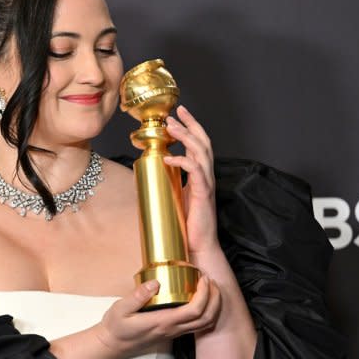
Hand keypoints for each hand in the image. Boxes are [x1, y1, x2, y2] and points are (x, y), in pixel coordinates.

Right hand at [94, 277, 221, 358]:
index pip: (194, 311)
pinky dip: (206, 312)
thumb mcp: (120, 309)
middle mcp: (172, 329)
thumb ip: (137, 296)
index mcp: (162, 322)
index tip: (202, 278)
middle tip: (210, 280)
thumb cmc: (116, 327)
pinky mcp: (172, 333)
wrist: (112, 346)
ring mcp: (174, 333)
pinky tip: (198, 299)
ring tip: (209, 287)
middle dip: (215, 299)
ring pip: (205, 324)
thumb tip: (155, 283)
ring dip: (213, 306)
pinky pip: (197, 325)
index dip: (204, 294)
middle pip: (206, 319)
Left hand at [163, 105, 218, 254]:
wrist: (198, 246)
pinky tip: (169, 157)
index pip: (199, 144)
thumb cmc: (187, 224)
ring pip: (200, 151)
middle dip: (190, 124)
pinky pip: (195, 171)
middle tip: (177, 112)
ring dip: (185, 136)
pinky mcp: (203, 193)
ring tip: (171, 127)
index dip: (191, 127)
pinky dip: (182, 161)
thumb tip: (152, 170)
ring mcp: (206, 183)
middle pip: (203, 141)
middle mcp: (206, 175)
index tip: (179, 114)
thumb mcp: (176, 195)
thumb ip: (170, 181)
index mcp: (201, 174)